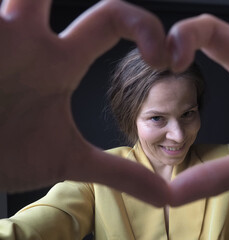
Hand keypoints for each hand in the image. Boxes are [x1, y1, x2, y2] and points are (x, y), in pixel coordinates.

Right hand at [0, 0, 169, 206]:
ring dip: (31, 1)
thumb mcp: (69, 159)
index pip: (111, 23)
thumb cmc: (11, 151)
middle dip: (120, 13)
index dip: (145, 31)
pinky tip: (6, 25)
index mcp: (59, 61)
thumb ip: (118, 172)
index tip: (164, 59)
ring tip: (33, 16)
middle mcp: (30, 40)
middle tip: (148, 47)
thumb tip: (164, 195)